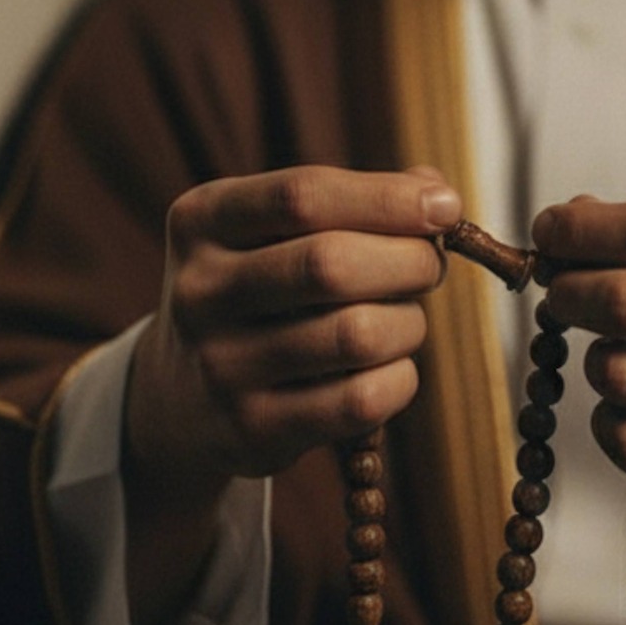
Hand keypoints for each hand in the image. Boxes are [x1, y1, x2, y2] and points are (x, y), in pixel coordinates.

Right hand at [122, 164, 460, 624]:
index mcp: (203, 221)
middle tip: (430, 266)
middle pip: (331, 264)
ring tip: (405, 320)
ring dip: (408, 323)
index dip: (387, 198)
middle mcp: (201, 291)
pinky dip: (399, 380)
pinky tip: (391, 369)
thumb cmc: (257, 293)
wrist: (180, 398)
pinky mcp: (251, 430)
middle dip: (409, 261)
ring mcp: (221, 366)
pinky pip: (359, 401)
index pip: (303, 195)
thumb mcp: (270, 232)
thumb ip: (352, 201)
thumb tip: (437, 194)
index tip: (445, 207)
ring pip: (356, 336)